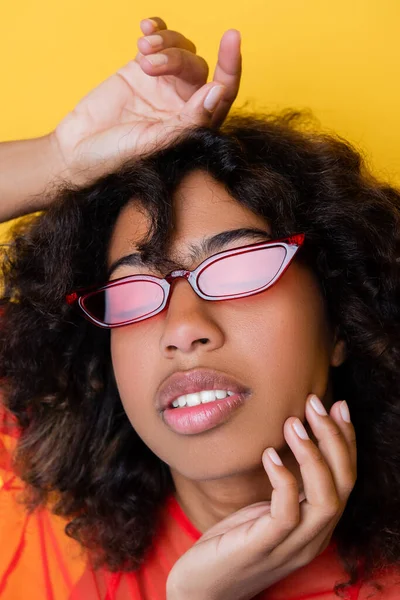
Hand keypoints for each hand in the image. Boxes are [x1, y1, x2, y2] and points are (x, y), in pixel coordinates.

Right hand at [52, 17, 241, 184]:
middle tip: (148, 64)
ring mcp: (163, 85)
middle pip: (197, 67)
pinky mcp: (141, 70)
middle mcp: (183, 104)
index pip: (223, 93)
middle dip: (176, 58)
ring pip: (180, 50)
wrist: (79, 150)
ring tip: (142, 49)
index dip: (231, 67)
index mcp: (194, 125)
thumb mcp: (156, 142)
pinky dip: (156, 30)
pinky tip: (146, 28)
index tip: (231, 38)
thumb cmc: (118, 158)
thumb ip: (188, 120)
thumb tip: (217, 91)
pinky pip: (158, 42)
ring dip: (165, 43)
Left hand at [166, 395, 356, 599]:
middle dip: (335, 439)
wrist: (200, 588)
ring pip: (325, 500)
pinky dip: (283, 479)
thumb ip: (286, 486)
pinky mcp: (263, 548)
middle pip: (344, 485)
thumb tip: (294, 438)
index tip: (336, 406)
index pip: (346, 480)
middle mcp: (313, 537)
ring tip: (294, 423)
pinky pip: (286, 514)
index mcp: (316, 526)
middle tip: (316, 403)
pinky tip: (268, 454)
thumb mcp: (265, 508)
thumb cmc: (232, 543)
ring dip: (314, 456)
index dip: (346, 441)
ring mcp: (290, 547)